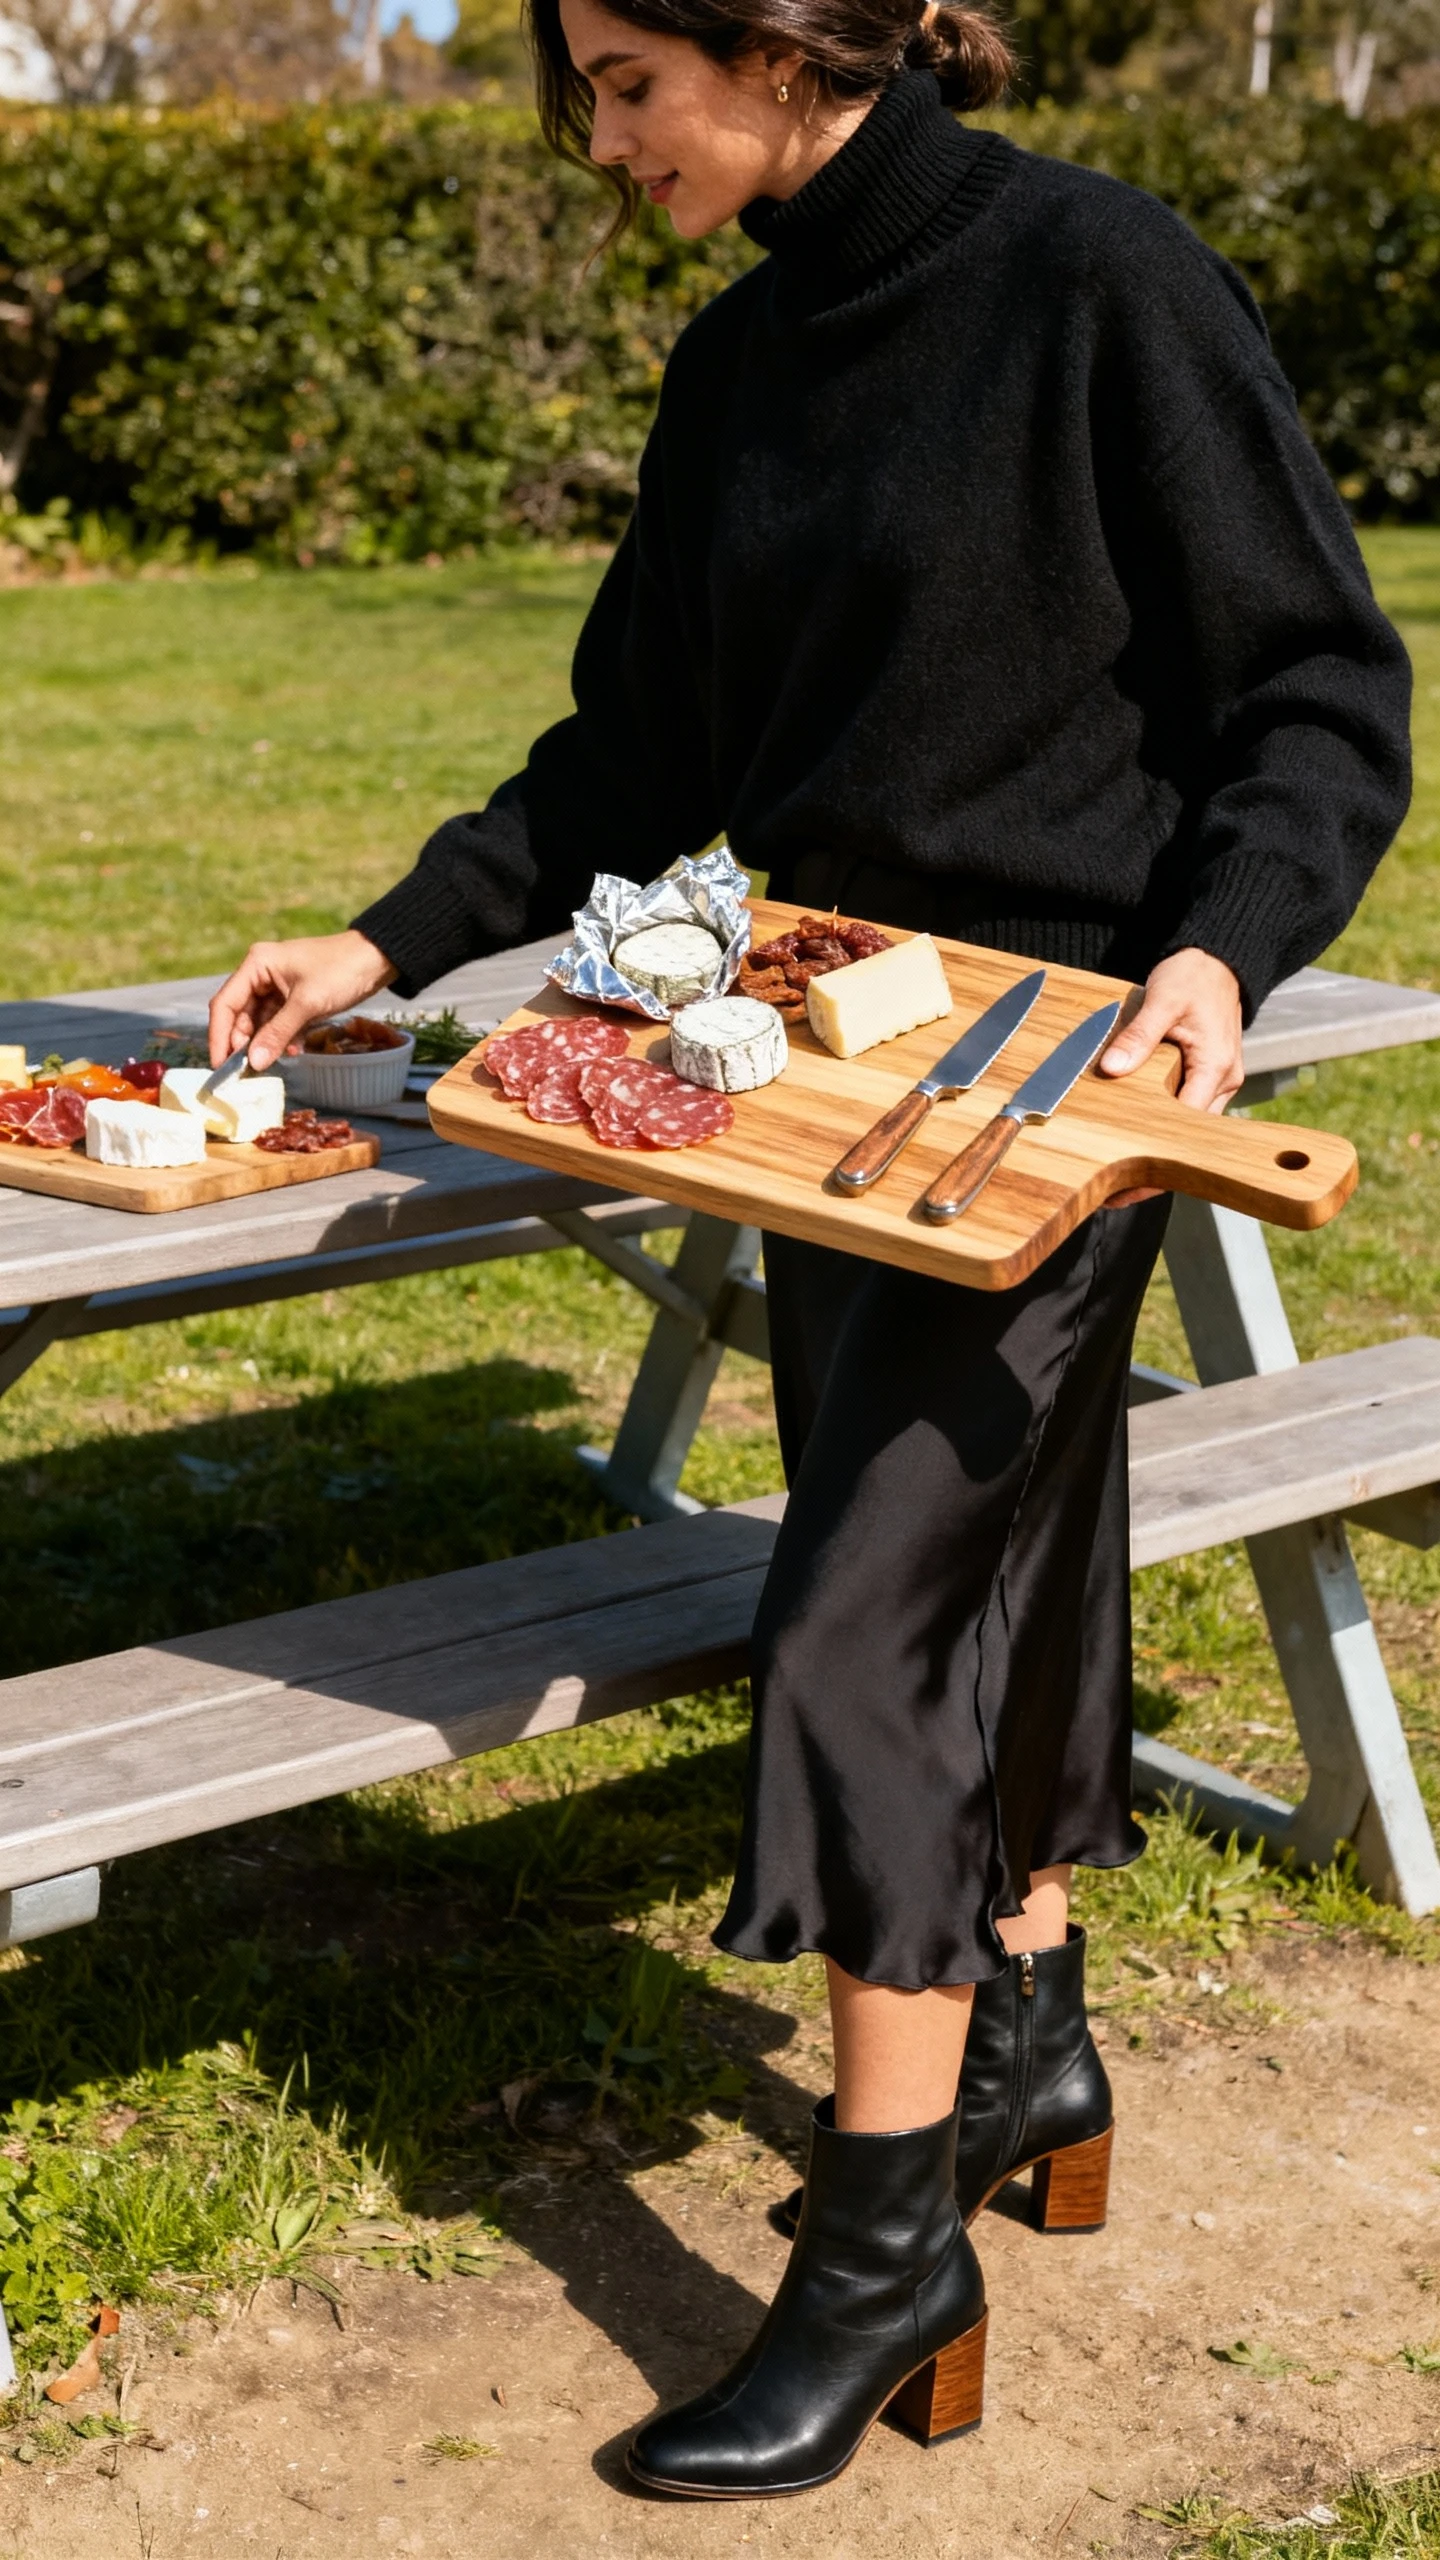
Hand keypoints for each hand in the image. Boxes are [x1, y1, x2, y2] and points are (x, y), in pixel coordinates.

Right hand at [209, 930, 395, 1071]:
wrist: (376, 959)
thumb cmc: (341, 971)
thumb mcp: (307, 1004)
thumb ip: (278, 1033)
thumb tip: (254, 1062)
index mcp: (257, 965)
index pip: (225, 1004)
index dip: (219, 1036)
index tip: (220, 1065)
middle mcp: (261, 974)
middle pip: (240, 1015)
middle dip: (244, 1043)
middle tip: (247, 1071)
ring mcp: (276, 986)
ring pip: (259, 1022)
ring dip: (265, 1043)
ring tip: (273, 1062)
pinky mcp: (292, 998)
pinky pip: (277, 1023)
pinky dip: (282, 1038)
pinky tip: (293, 1050)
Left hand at [1097, 947, 1244, 1205]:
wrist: (1219, 960)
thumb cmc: (1194, 976)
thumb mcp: (1162, 1000)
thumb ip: (1138, 1036)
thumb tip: (1113, 1068)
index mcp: (1215, 1068)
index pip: (1187, 1130)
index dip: (1157, 1160)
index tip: (1128, 1185)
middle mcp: (1223, 1082)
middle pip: (1190, 1140)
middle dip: (1155, 1169)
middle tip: (1114, 1193)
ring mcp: (1218, 1083)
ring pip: (1188, 1130)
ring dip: (1157, 1150)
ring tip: (1117, 1176)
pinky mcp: (1208, 1079)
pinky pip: (1185, 1112)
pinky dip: (1161, 1128)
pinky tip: (1133, 1140)